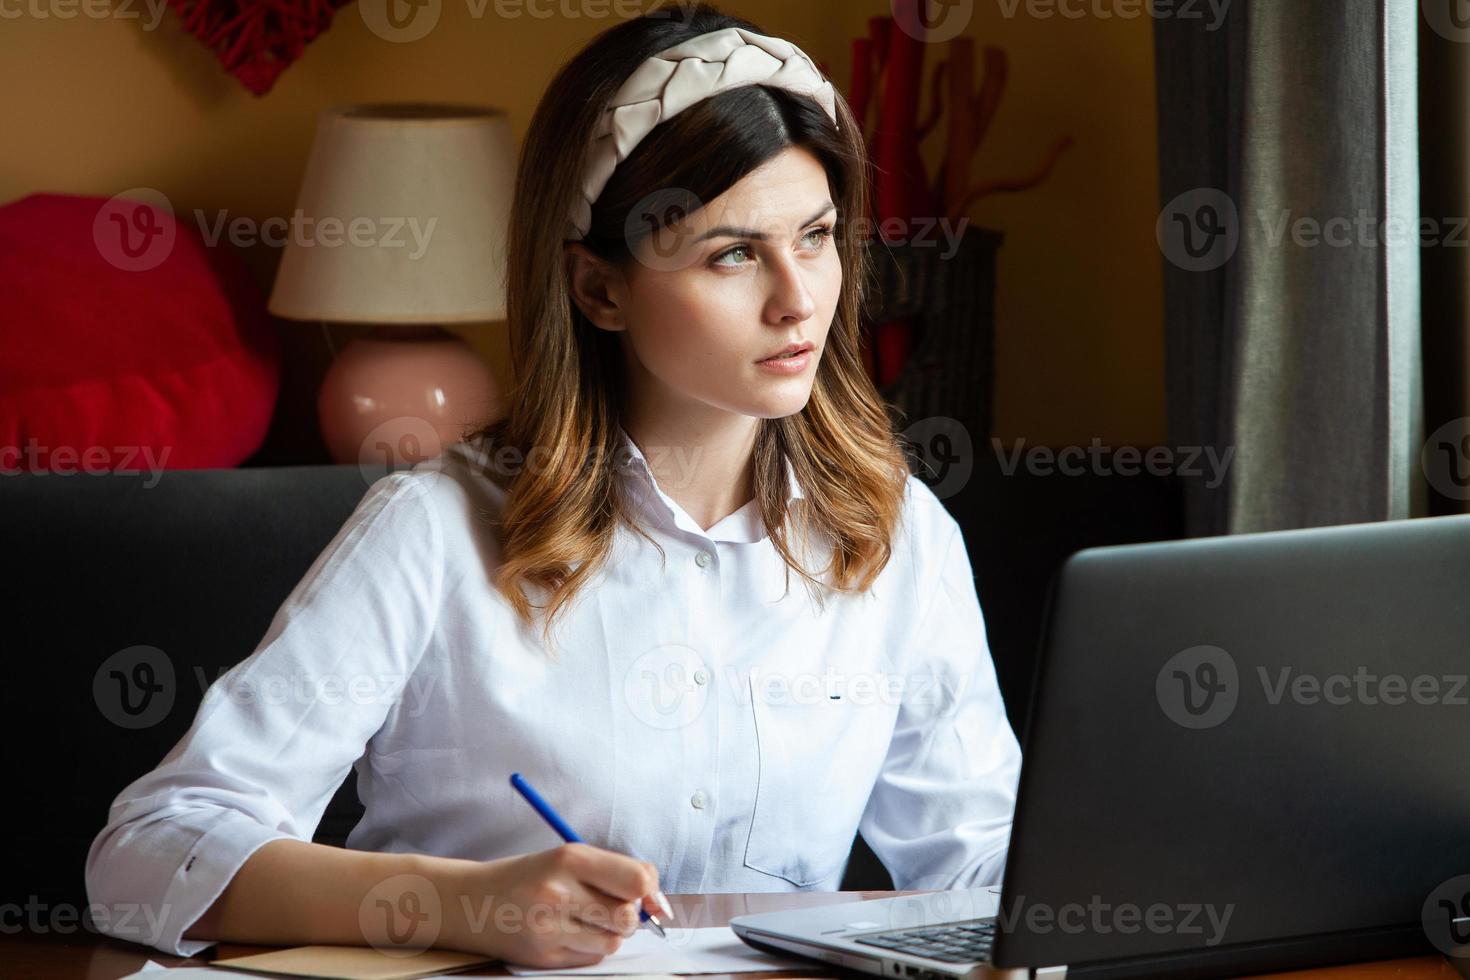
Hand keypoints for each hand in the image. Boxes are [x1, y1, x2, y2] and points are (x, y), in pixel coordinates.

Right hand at [441, 843, 666, 967]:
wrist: (473, 901)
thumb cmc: (531, 876)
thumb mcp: (569, 857)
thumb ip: (617, 872)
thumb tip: (659, 903)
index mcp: (569, 858)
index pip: (636, 879)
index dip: (650, 890)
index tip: (647, 894)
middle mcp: (558, 892)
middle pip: (628, 915)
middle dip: (630, 914)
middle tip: (612, 906)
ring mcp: (549, 928)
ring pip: (614, 941)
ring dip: (610, 933)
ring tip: (586, 919)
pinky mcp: (545, 957)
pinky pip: (593, 957)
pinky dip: (591, 947)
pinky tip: (569, 933)